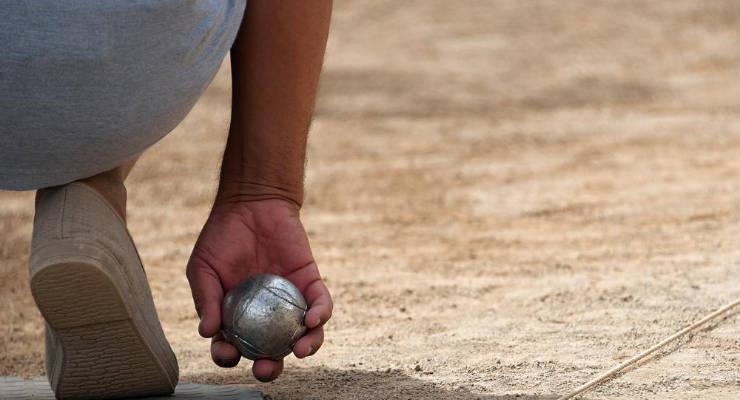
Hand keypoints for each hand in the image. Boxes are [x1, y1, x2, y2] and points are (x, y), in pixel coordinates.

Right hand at [186, 197, 331, 380]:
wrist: (251, 204)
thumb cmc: (222, 237)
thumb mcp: (203, 268)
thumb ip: (206, 299)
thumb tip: (207, 333)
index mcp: (235, 318)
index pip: (233, 347)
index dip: (230, 358)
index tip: (229, 354)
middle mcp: (264, 316)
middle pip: (271, 351)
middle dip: (271, 368)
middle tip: (267, 368)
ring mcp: (289, 302)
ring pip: (302, 335)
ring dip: (305, 348)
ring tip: (299, 351)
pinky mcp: (310, 284)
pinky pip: (320, 305)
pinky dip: (320, 315)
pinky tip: (312, 321)